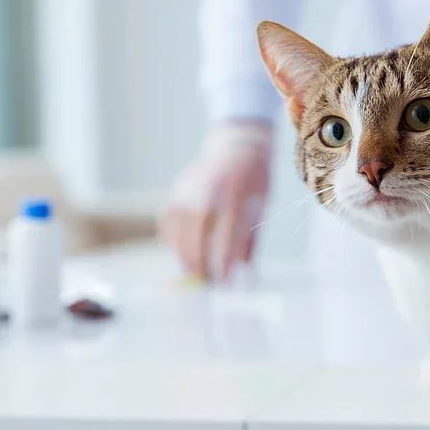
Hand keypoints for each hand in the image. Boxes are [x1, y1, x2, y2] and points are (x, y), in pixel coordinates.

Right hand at [159, 123, 271, 280]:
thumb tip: (242, 273)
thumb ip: (249, 240)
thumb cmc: (255, 181)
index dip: (224, 259)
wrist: (238, 146)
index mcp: (236, 191)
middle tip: (205, 283)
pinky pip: (168, 222)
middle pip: (197, 230)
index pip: (228, 231)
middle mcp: (209, 187)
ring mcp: (188, 187)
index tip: (225, 281)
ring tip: (194, 274)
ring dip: (183, 254)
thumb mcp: (261, 207)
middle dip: (199, 261)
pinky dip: (173, 240)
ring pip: (178, 228)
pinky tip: (182, 253)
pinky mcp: (176, 190)